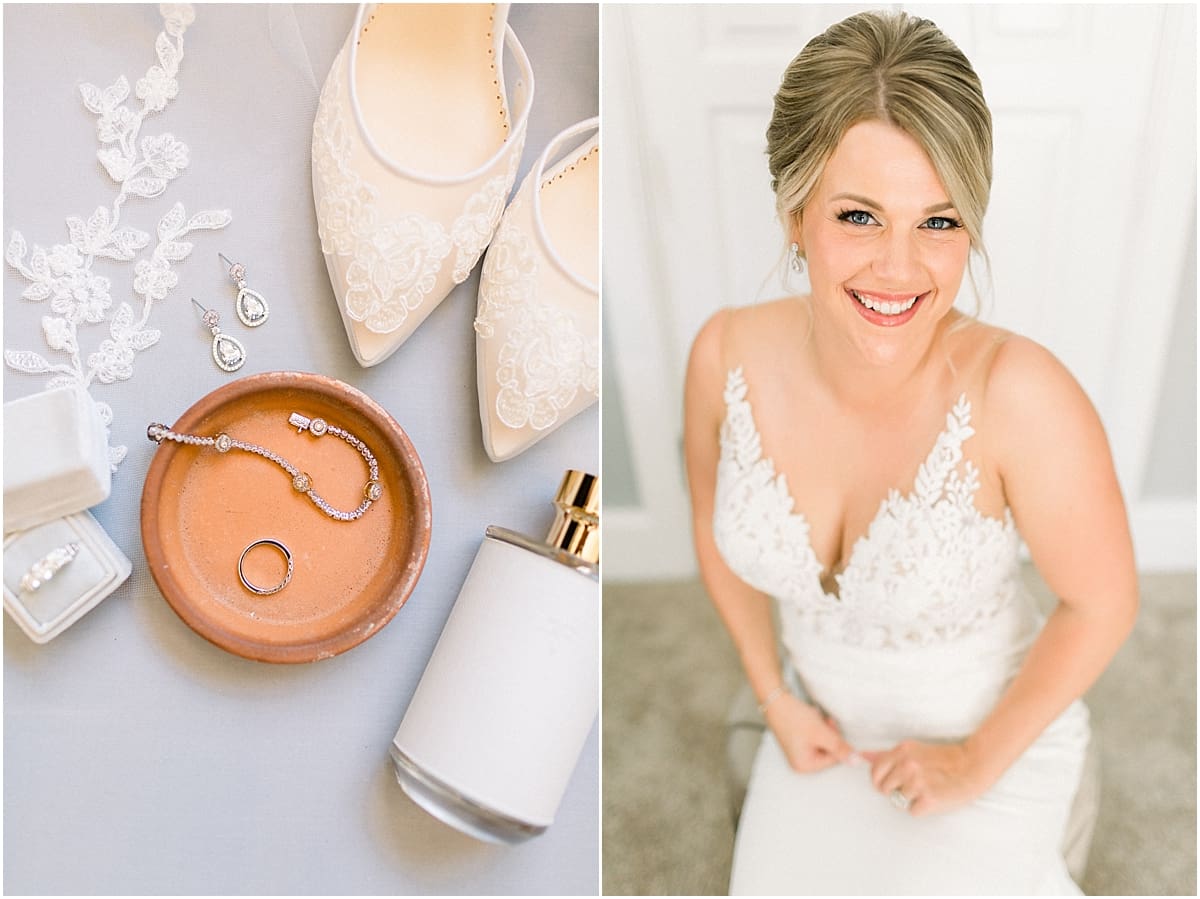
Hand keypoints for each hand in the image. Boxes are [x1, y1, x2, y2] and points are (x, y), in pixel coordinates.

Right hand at [764, 693, 853, 772]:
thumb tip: (857, 762)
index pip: (833, 759)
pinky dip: (816, 727)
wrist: (775, 699)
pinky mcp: (798, 742)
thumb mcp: (821, 733)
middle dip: (828, 734)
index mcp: (804, 766)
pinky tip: (809, 718)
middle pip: (828, 751)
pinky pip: (815, 737)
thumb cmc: (794, 717)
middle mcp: (800, 762)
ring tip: (813, 719)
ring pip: (823, 742)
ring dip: (823, 729)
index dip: (835, 741)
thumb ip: (840, 748)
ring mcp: (798, 752)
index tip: (829, 726)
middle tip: (821, 721)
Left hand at [860, 740, 988, 815]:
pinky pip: (912, 811)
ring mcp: (917, 782)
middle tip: (915, 785)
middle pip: (883, 789)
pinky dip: (922, 808)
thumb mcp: (912, 750)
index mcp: (901, 751)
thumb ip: (884, 755)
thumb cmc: (941, 760)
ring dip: (910, 800)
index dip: (882, 781)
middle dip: (896, 791)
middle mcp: (907, 765)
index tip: (895, 781)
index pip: (875, 772)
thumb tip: (858, 756)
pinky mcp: (928, 799)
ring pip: (897, 801)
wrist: (972, 766)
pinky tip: (934, 797)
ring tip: (927, 789)